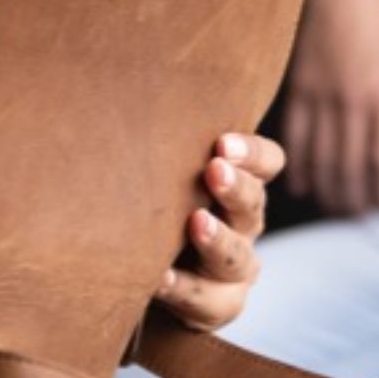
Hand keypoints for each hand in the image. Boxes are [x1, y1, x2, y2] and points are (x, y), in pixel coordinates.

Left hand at [152, 133, 283, 332]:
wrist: (133, 270)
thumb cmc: (143, 200)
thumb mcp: (155, 163)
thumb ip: (153, 133)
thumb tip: (112, 69)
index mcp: (238, 182)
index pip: (266, 162)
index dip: (252, 152)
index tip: (222, 142)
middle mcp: (243, 224)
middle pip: (254, 205)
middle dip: (236, 187)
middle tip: (214, 169)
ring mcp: (232, 269)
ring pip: (238, 258)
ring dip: (218, 239)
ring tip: (195, 223)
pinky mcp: (213, 308)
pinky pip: (207, 303)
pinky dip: (183, 289)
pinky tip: (157, 277)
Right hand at [284, 0, 378, 213]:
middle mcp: (356, 99)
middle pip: (352, 164)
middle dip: (354, 198)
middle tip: (355, 219)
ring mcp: (323, 93)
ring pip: (323, 154)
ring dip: (327, 187)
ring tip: (331, 208)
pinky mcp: (298, 84)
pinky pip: (296, 133)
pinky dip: (298, 161)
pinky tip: (300, 182)